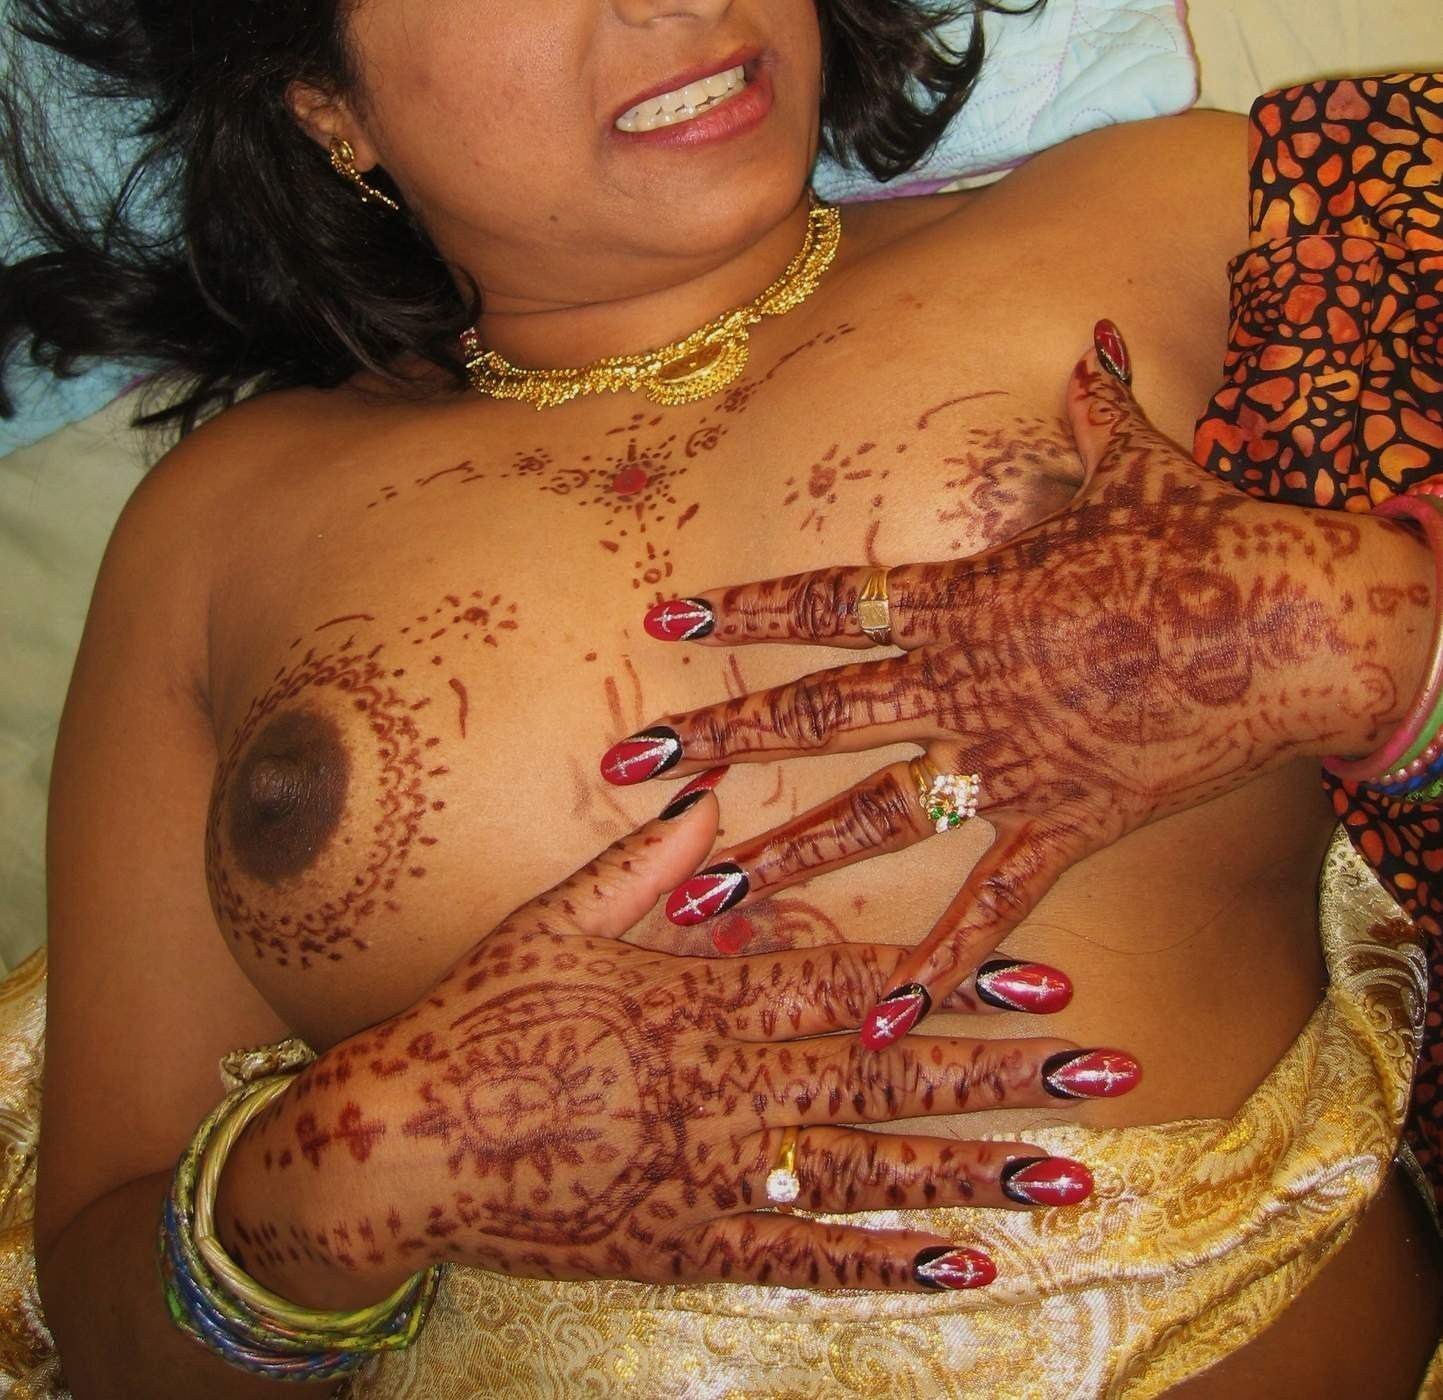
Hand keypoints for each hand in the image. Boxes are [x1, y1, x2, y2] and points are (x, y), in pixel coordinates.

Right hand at [218, 779, 1119, 1303]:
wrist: (398, 1141)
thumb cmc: (477, 1016)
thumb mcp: (550, 920)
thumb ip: (640, 860)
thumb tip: (706, 787)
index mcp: (693, 997)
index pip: (844, 985)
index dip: (947, 982)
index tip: (1041, 982)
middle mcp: (720, 1084)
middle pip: (881, 1077)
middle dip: (1001, 1075)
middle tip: (1106, 1075)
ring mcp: (708, 1172)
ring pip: (862, 1173)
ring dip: (973, 1173)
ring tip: (1072, 1182)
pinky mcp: (685, 1242)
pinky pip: (798, 1259)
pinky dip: (886, 1263)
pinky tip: (965, 1267)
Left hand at [600, 323, 1432, 1047]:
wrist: (1301, 625)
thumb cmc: (1215, 538)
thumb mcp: (1141, 466)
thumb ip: (1096, 413)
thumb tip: (1097, 344)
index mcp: (965, 598)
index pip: (824, 604)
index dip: (738, 611)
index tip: (660, 620)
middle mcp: (962, 684)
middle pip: (811, 716)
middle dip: (714, 740)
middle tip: (627, 768)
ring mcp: (1006, 762)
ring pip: (868, 818)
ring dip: (781, 861)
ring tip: (699, 903)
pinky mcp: (1064, 825)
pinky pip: (986, 906)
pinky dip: (932, 967)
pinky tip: (875, 1024)